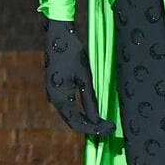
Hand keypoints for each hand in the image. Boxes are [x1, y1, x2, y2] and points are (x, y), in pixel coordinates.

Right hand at [42, 16, 115, 138]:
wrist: (57, 34)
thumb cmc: (71, 53)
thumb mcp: (85, 77)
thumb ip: (89, 100)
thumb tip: (96, 120)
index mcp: (59, 98)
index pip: (77, 123)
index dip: (94, 129)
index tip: (109, 129)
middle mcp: (54, 99)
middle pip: (73, 121)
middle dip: (91, 127)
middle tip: (109, 128)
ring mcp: (54, 94)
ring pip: (71, 115)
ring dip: (86, 120)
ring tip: (103, 122)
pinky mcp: (57, 88)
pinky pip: (69, 106)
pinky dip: (81, 111)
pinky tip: (92, 111)